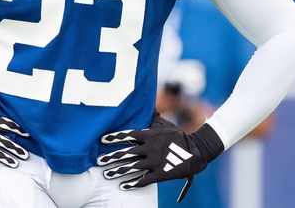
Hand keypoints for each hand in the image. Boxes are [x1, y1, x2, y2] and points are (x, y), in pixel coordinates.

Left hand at [97, 114, 223, 201]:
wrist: (196, 149)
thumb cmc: (178, 135)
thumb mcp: (164, 125)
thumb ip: (152, 120)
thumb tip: (147, 109)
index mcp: (150, 135)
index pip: (128, 135)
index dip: (115, 137)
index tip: (103, 140)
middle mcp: (150, 148)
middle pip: (127, 153)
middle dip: (111, 157)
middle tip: (99, 160)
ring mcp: (155, 162)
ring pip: (132, 167)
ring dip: (118, 171)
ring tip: (106, 174)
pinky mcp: (161, 174)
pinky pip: (144, 180)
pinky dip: (133, 183)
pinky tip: (123, 186)